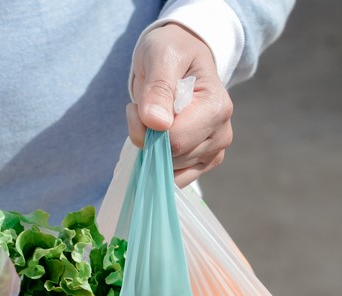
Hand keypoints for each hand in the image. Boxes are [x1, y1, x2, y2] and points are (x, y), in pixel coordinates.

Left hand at [128, 23, 232, 186]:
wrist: (180, 56)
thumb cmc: (171, 52)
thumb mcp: (160, 57)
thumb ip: (157, 88)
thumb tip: (156, 123)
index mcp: (216, 108)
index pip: (173, 140)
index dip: (145, 129)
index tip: (138, 108)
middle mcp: (221, 133)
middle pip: (171, 156)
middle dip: (148, 138)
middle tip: (145, 110)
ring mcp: (214, 151)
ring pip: (170, 169)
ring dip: (152, 148)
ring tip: (157, 118)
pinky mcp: (204, 162)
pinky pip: (174, 179)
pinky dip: (159, 164)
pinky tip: (160, 140)